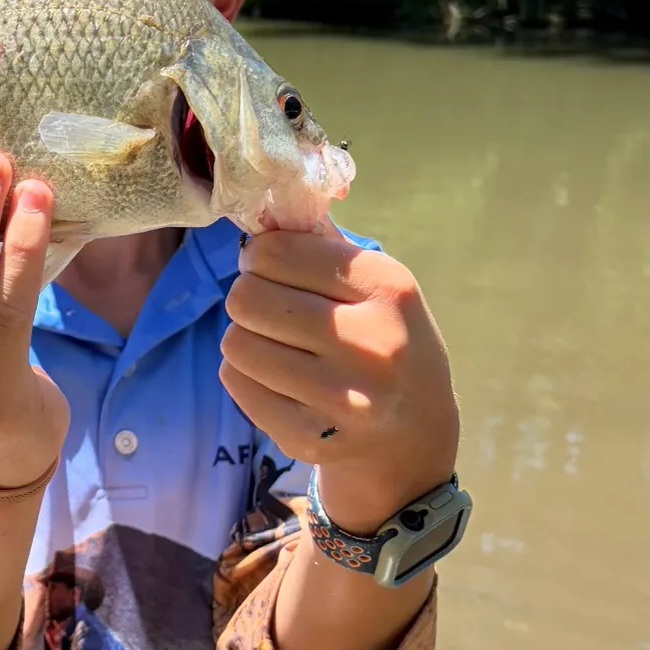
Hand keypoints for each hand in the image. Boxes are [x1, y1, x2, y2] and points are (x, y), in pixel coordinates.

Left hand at [220, 224, 458, 533]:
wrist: (413, 438)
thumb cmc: (384, 341)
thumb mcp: (375, 287)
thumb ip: (321, 245)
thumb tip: (263, 212)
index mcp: (388, 290)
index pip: (280, 252)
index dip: (260, 255)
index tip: (266, 265)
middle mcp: (373, 344)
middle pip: (248, 297)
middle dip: (248, 296)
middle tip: (268, 307)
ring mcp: (344, 398)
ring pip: (236, 342)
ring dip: (245, 337)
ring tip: (275, 344)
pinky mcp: (312, 438)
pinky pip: (236, 383)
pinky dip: (244, 375)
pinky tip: (277, 379)